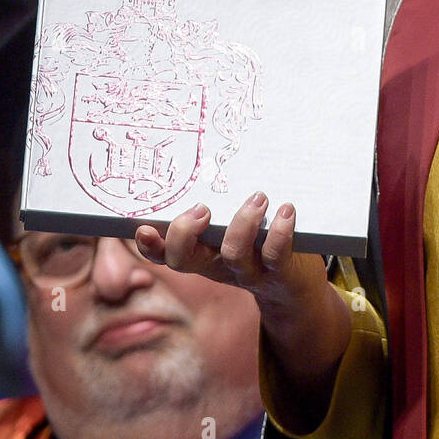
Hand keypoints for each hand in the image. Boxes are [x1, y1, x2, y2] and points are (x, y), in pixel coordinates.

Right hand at [134, 192, 327, 318]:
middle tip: (201, 208)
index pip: (164, 254)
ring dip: (243, 222)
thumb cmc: (257, 243)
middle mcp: (216, 265)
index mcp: (200, 254)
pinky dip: (280, 231)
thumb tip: (216, 152)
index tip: (144, 228)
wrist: (294, 286)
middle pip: (183, 260)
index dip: (149, 246)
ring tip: (258, 197)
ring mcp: (246, 271)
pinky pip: (275, 255)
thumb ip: (221, 203)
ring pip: (233, 254)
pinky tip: (285, 210)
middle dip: (184, 234)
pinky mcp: (277, 272)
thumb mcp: (232, 227)